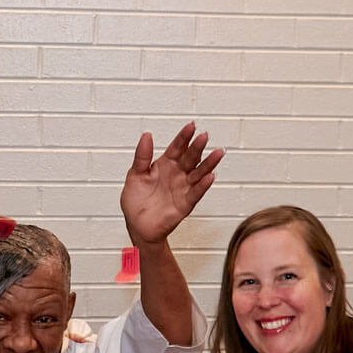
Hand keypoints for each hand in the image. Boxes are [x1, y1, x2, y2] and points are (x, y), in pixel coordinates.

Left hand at [120, 122, 223, 245]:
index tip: (191, 126)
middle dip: (197, 147)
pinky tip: (210, 177)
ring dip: (208, 164)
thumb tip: (147, 135)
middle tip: (204, 136)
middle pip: (190, 158)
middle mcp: (177, 174)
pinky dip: (203, 185)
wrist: (137, 226)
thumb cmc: (135, 201)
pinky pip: (196, 193)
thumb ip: (142, 156)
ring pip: (198, 173)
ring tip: (217, 153)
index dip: (184, 137)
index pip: (177, 147)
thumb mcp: (134, 175)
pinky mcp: (185, 204)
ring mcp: (183, 188)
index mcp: (164, 165)